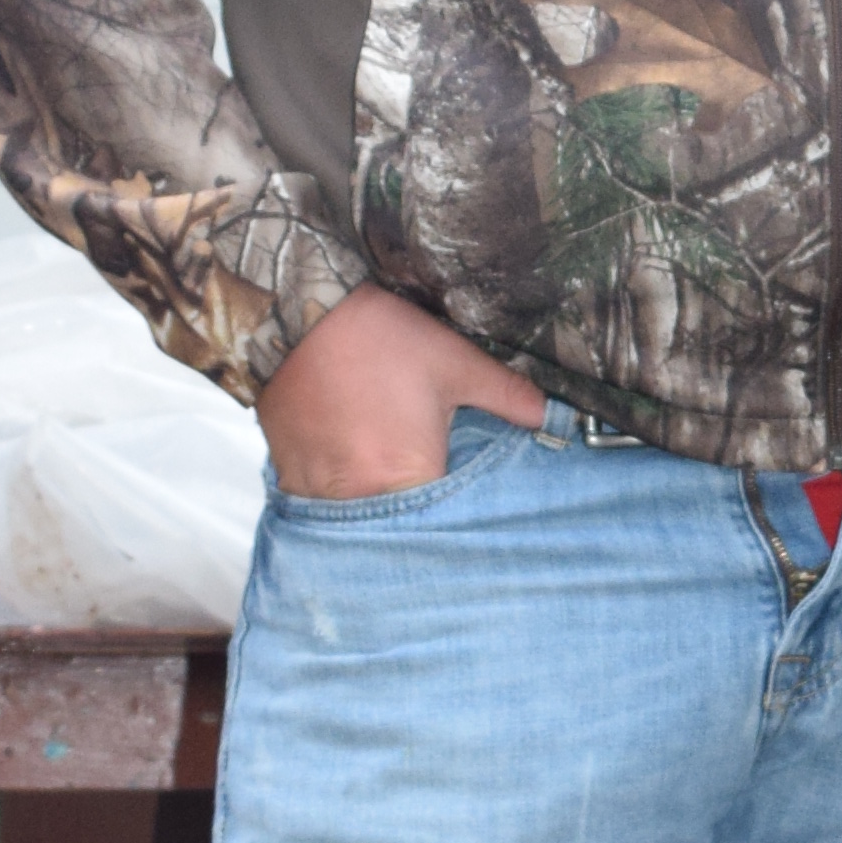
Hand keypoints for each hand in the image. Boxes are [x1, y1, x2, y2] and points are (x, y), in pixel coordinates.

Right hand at [259, 281, 546, 500]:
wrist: (295, 312)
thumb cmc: (378, 337)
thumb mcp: (455, 362)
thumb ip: (508, 396)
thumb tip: (553, 418)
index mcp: (404, 477)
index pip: (438, 527)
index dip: (454, 521)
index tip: (467, 514)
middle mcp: (356, 496)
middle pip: (394, 530)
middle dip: (415, 520)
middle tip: (430, 501)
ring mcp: (314, 490)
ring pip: (354, 520)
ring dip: (374, 510)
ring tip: (392, 490)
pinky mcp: (288, 476)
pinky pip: (320, 504)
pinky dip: (340, 496)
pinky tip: (353, 474)